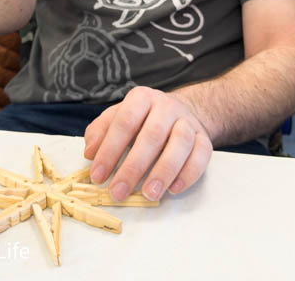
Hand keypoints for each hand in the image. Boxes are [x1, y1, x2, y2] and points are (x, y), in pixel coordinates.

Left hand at [84, 86, 212, 200]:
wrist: (180, 111)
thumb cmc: (142, 119)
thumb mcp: (117, 117)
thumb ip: (100, 132)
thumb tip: (90, 153)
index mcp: (141, 98)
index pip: (124, 122)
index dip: (109, 150)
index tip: (98, 176)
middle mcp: (166, 106)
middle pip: (152, 135)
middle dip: (133, 167)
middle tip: (118, 192)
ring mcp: (188, 121)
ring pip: (180, 144)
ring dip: (163, 172)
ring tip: (148, 194)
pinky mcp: (204, 138)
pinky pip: (202, 155)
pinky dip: (189, 174)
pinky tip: (174, 189)